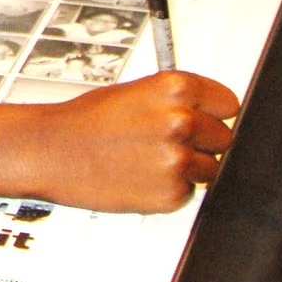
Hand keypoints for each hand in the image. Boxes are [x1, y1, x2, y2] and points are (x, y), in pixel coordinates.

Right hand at [19, 72, 239, 212]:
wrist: (52, 151)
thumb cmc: (87, 120)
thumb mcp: (136, 92)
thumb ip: (177, 101)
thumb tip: (209, 114)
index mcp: (175, 88)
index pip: (228, 104)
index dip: (214, 113)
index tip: (204, 119)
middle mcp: (181, 121)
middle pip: (224, 138)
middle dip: (203, 142)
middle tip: (167, 143)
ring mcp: (177, 159)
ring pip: (210, 168)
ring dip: (188, 168)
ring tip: (149, 159)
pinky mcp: (171, 194)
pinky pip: (188, 192)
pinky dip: (170, 189)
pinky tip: (141, 176)